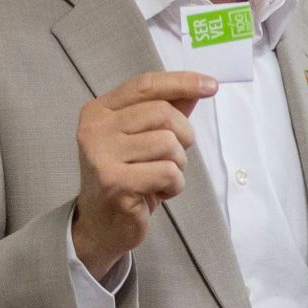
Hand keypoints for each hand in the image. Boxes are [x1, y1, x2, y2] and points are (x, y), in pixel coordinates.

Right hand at [73, 70, 212, 278]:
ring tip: (160, 178)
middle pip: (162, 113)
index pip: (145, 85)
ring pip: (168, 143)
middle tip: (174, 157)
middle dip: (183, 136)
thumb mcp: (144, 141)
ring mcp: (102, 156)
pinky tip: (157, 193)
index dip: (181, 82)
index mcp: (99, 111)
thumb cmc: (128, 179)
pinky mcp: (115, 182)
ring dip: (178, 164)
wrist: (101, 225)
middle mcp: (95, 129)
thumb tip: (197, 88)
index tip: (211, 85)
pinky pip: (168, 172)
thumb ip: (167, 112)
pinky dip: (174, 185)